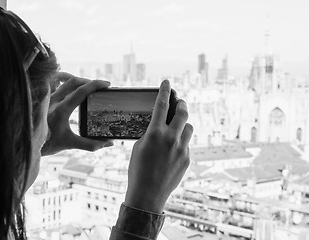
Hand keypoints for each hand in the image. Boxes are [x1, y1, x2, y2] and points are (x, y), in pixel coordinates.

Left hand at [41, 72, 113, 155]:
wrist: (29, 143)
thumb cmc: (48, 144)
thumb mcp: (70, 144)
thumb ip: (90, 144)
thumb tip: (108, 143)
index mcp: (61, 110)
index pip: (81, 91)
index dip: (95, 85)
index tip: (107, 84)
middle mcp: (53, 101)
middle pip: (74, 81)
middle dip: (89, 81)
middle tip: (100, 86)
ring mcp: (47, 98)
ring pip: (64, 80)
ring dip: (79, 80)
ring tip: (88, 86)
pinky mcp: (44, 99)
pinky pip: (55, 83)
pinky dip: (65, 81)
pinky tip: (72, 85)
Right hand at [125, 80, 192, 213]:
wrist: (147, 195)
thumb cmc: (138, 170)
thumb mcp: (139, 147)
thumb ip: (150, 134)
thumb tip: (159, 127)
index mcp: (155, 133)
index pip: (161, 105)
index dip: (165, 91)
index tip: (167, 82)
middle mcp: (171, 138)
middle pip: (183, 112)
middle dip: (182, 103)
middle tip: (179, 102)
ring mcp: (182, 149)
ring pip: (189, 128)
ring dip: (184, 124)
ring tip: (176, 129)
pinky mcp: (187, 159)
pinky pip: (187, 145)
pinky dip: (181, 143)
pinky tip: (172, 151)